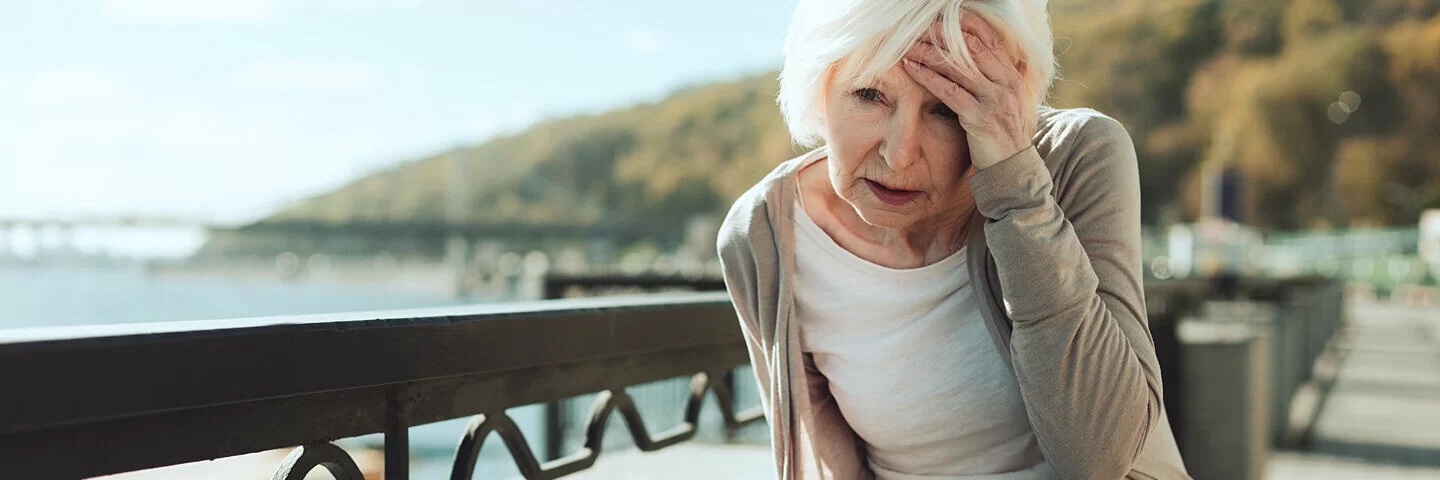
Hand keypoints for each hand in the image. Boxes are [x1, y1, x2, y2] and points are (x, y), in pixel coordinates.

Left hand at [902, 14, 1033, 169]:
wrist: (1012, 166)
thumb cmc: (1003, 131)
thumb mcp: (1006, 99)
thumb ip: (998, 76)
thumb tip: (993, 55)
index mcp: (1011, 74)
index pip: (989, 38)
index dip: (966, 23)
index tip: (943, 16)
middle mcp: (1005, 82)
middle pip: (970, 47)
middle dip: (942, 35)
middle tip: (918, 28)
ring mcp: (993, 99)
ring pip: (958, 67)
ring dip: (929, 53)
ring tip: (907, 45)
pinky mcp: (979, 118)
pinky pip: (950, 91)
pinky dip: (928, 77)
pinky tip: (911, 68)